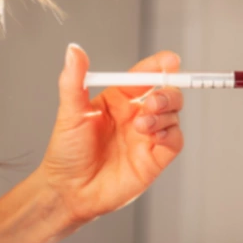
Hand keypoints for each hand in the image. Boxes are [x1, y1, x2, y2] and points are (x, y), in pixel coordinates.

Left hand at [38, 44, 183, 225]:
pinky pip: (175, 139)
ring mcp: (147, 136)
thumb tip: (73, 50)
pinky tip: (153, 136)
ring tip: (141, 126)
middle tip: (152, 101)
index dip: (159, 65)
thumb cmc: (66, 153)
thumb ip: (74, 80)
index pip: (144, 75)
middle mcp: (136, 114)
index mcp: (119, 99)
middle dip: (167, 91)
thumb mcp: (70, 113)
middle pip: (167, 91)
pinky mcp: (155, 157)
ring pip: (173, 113)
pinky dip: (170, 133)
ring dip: (163, 113)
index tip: (169, 60)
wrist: (69, 192)